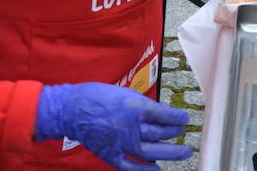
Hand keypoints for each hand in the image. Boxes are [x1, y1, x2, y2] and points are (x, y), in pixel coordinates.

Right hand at [34, 82, 191, 170]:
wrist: (70, 109)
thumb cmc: (98, 97)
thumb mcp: (126, 94)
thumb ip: (144, 106)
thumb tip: (162, 114)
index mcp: (134, 107)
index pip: (163, 114)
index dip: (177, 117)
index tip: (185, 118)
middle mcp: (129, 126)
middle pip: (159, 133)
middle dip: (175, 133)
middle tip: (184, 132)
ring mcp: (119, 142)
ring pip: (149, 151)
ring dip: (169, 153)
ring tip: (184, 152)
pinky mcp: (108, 154)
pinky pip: (129, 166)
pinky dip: (143, 169)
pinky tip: (156, 169)